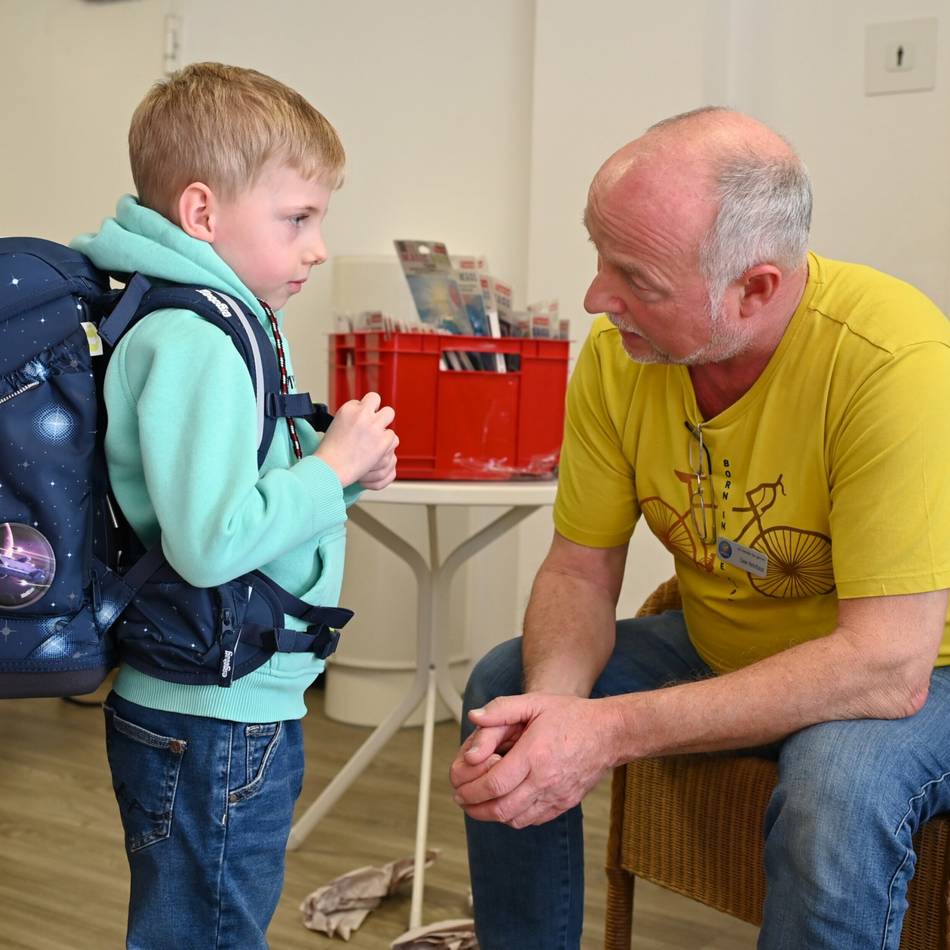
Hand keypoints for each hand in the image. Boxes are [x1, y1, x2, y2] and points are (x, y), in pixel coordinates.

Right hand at [314, 393, 396, 487]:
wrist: (331, 469)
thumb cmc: (330, 453)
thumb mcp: (335, 426)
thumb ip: (350, 418)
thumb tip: (360, 416)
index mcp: (348, 409)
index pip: (361, 402)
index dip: (361, 413)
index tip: (359, 423)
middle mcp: (362, 414)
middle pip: (375, 399)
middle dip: (374, 409)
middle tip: (372, 423)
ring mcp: (374, 426)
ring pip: (389, 413)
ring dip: (383, 425)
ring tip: (375, 437)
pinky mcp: (383, 440)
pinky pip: (393, 436)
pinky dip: (387, 443)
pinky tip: (377, 450)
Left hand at [449, 693, 621, 828]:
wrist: (609, 733)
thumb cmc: (571, 715)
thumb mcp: (534, 703)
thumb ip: (501, 709)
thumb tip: (474, 718)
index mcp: (535, 754)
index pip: (494, 783)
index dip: (471, 789)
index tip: (458, 787)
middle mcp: (546, 780)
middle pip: (501, 808)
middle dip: (474, 807)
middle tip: (462, 799)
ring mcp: (557, 796)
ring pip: (515, 819)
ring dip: (491, 815)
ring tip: (477, 803)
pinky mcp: (564, 804)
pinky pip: (532, 820)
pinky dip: (513, 818)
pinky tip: (504, 804)